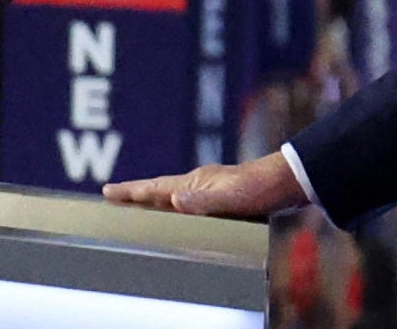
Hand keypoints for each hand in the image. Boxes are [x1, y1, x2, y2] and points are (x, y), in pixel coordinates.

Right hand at [101, 151, 305, 216]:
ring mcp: (212, 188)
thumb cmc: (261, 190)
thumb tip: (173, 200)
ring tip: (139, 206)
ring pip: (174, 196)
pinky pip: (190, 203)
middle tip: (113, 197)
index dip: (130, 191)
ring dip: (155, 201)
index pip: (155, 188)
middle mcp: (200, 183)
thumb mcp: (231, 198)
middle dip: (136, 194)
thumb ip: (203, 201)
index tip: (106, 191)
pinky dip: (177, 208)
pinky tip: (182, 214)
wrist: (290, 182)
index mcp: (195, 183)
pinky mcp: (225, 197)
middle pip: (160, 190)